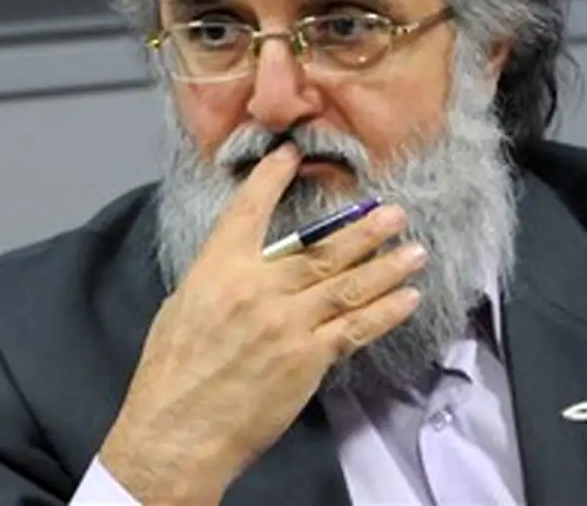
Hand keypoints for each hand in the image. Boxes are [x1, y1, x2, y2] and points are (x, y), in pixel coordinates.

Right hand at [98, 143, 425, 503]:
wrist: (177, 431)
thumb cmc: (171, 372)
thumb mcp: (183, 306)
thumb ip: (220, 277)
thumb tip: (247, 260)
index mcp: (218, 269)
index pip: (250, 210)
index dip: (273, 178)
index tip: (294, 155)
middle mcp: (259, 288)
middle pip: (321, 248)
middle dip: (363, 228)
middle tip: (394, 212)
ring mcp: (288, 323)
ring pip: (348, 284)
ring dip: (387, 265)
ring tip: (415, 250)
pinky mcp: (308, 358)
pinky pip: (355, 328)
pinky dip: (385, 311)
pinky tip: (407, 298)